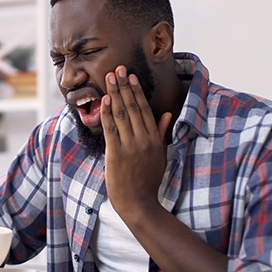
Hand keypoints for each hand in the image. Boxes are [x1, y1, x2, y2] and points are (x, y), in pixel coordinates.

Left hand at [101, 65, 171, 215]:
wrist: (138, 203)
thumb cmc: (149, 180)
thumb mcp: (160, 155)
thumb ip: (162, 133)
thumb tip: (167, 114)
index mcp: (154, 139)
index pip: (144, 109)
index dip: (136, 91)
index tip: (131, 76)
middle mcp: (143, 140)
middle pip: (132, 107)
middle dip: (124, 86)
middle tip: (118, 69)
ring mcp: (129, 146)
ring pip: (121, 115)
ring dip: (114, 94)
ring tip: (109, 78)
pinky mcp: (116, 154)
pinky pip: (111, 129)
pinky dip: (107, 113)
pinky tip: (104, 100)